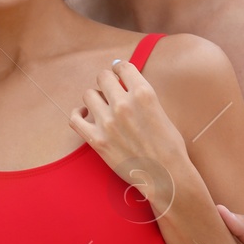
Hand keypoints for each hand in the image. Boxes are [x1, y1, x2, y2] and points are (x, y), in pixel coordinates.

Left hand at [68, 58, 192, 212]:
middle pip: (102, 77)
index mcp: (143, 94)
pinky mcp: (96, 140)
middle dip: (107, 82)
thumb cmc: (169, 146)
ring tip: (101, 106)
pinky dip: (78, 114)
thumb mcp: (161, 111)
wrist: (166, 177)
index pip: (122, 67)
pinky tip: (85, 115)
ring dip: (95, 98)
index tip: (118, 73)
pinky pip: (75, 118)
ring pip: (88, 94)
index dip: (119, 69)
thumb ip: (142, 95)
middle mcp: (123, 105)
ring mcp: (107, 123)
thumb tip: (126, 81)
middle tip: (110, 91)